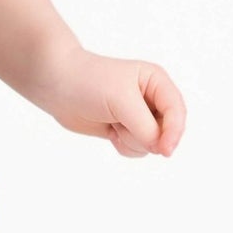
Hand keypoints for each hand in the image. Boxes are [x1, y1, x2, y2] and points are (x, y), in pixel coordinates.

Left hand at [46, 49, 185, 157]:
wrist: (56, 84)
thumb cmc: (89, 82)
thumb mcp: (122, 101)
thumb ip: (146, 127)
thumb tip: (160, 149)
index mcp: (156, 81)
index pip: (176, 112)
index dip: (174, 132)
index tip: (164, 150)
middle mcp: (151, 98)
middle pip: (166, 131)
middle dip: (144, 135)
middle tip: (121, 126)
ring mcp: (138, 115)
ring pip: (151, 144)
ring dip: (130, 140)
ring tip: (112, 123)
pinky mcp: (124, 129)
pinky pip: (136, 149)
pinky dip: (123, 145)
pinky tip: (108, 130)